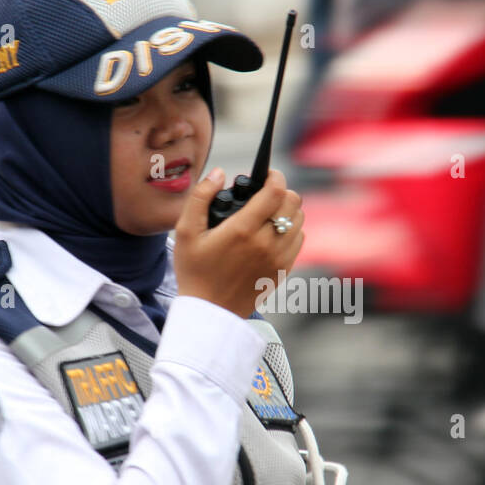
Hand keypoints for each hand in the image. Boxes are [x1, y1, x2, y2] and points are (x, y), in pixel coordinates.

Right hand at [173, 167, 304, 318]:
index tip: (266, 175)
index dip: (274, 176)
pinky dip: (290, 230)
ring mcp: (278, 258)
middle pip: (292, 202)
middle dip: (280, 191)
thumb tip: (218, 173)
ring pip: (299, 219)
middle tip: (264, 194)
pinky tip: (271, 233)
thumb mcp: (185, 232)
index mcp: (243, 230)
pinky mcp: (283, 270)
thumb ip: (200, 197)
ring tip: (268, 213)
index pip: (275, 191)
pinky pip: (298, 239)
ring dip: (287, 210)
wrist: (210, 311)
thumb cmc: (195, 271)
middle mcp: (266, 243)